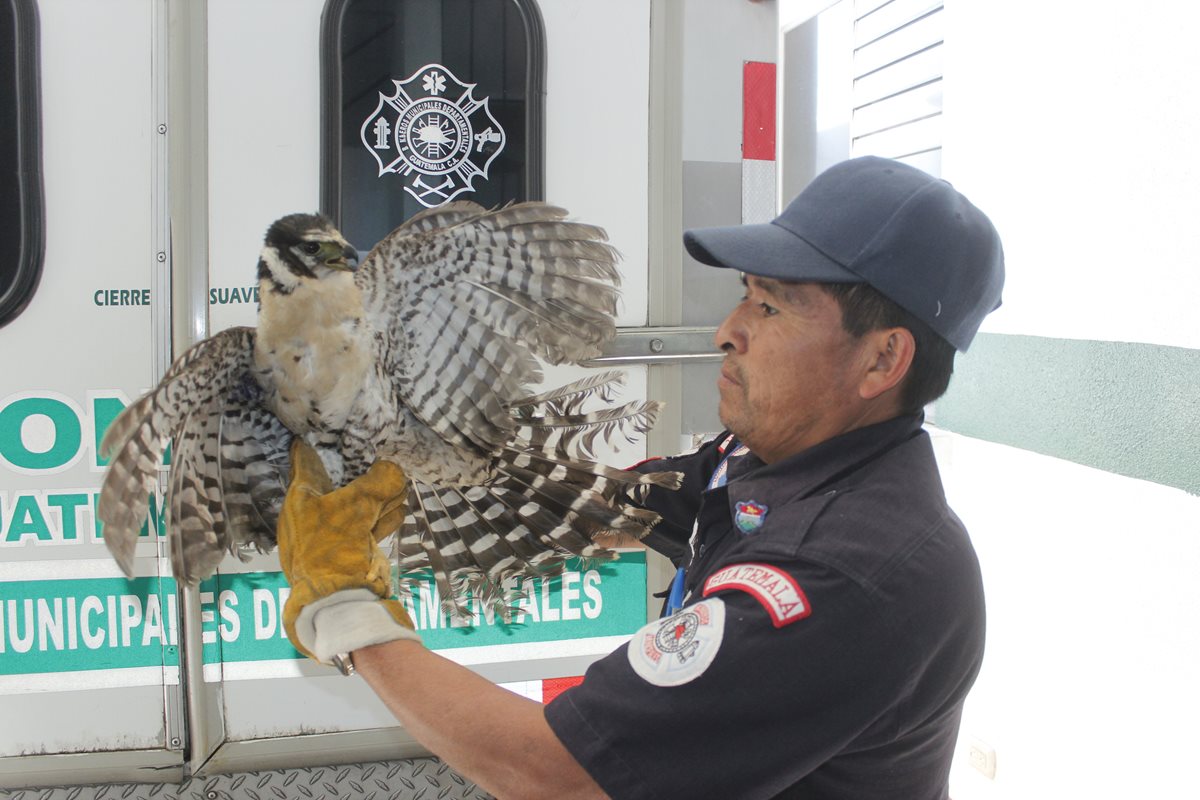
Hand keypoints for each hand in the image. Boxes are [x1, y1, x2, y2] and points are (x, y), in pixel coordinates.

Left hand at [278, 439, 419, 664]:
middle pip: (343, 480)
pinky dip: (386, 514)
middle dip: (365, 472)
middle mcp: (314, 512)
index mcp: (300, 499)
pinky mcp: (356, 545)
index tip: (327, 425)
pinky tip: (398, 504)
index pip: (306, 460)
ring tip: (396, 483)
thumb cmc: (333, 550)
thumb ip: (378, 482)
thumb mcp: (356, 506)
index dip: (318, 442)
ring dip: (381, 494)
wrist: (340, 600)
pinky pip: (373, 520)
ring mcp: (336, 530)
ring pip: (363, 500)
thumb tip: (394, 469)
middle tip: (380, 457)